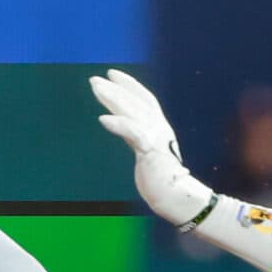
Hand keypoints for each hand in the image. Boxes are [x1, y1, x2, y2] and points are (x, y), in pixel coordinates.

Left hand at [90, 69, 214, 225]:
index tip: (111, 74)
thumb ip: (138, 138)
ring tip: (96, 89)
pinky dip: (118, 124)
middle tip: (94, 80)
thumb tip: (125, 129)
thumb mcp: (148, 153)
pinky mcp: (151, 151)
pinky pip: (133, 133)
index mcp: (159, 127)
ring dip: (114, 98)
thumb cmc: (162, 179)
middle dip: (115, 89)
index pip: (145, 99)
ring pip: (133, 111)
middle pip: (135, 101)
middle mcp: (159, 128)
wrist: (177, 198)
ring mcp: (156, 138)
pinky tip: (103, 119)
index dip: (129, 85)